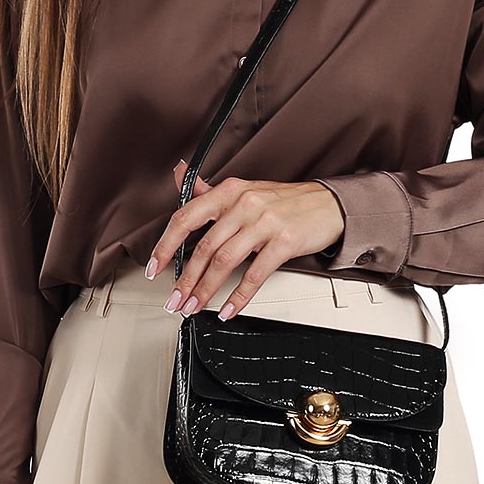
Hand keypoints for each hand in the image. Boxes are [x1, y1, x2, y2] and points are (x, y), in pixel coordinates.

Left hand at [146, 160, 344, 319]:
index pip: (186, 217)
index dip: (166, 245)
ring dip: (205, 290)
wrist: (328, 205)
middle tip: (174, 300)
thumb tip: (180, 174)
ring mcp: (264, 222)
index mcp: (229, 191)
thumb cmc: (285, 201)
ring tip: (194, 306)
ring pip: (224, 262)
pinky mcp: (283, 241)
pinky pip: (254, 275)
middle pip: (204, 247)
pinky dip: (238, 297)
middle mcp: (244, 204)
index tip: (154, 267)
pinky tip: (228, 309)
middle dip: (185, 280)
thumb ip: (209, 189)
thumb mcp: (244, 190)